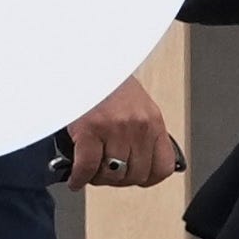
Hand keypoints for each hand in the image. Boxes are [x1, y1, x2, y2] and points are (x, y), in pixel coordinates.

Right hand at [64, 81, 185, 192]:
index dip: (146, 178)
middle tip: (105, 174)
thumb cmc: (105, 80)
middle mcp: (139, 126)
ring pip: (111, 174)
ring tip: (90, 172)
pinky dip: (79, 178)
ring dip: (98, 178)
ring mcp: (116, 129)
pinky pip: (87, 168)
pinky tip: (76, 178)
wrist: (83, 58)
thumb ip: (139, 131)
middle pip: (135, 175)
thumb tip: (134, 160)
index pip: (162, 167)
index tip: (134, 178)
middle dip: (118, 179)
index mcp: (153, 120)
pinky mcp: (90, 129)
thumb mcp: (135, 103)